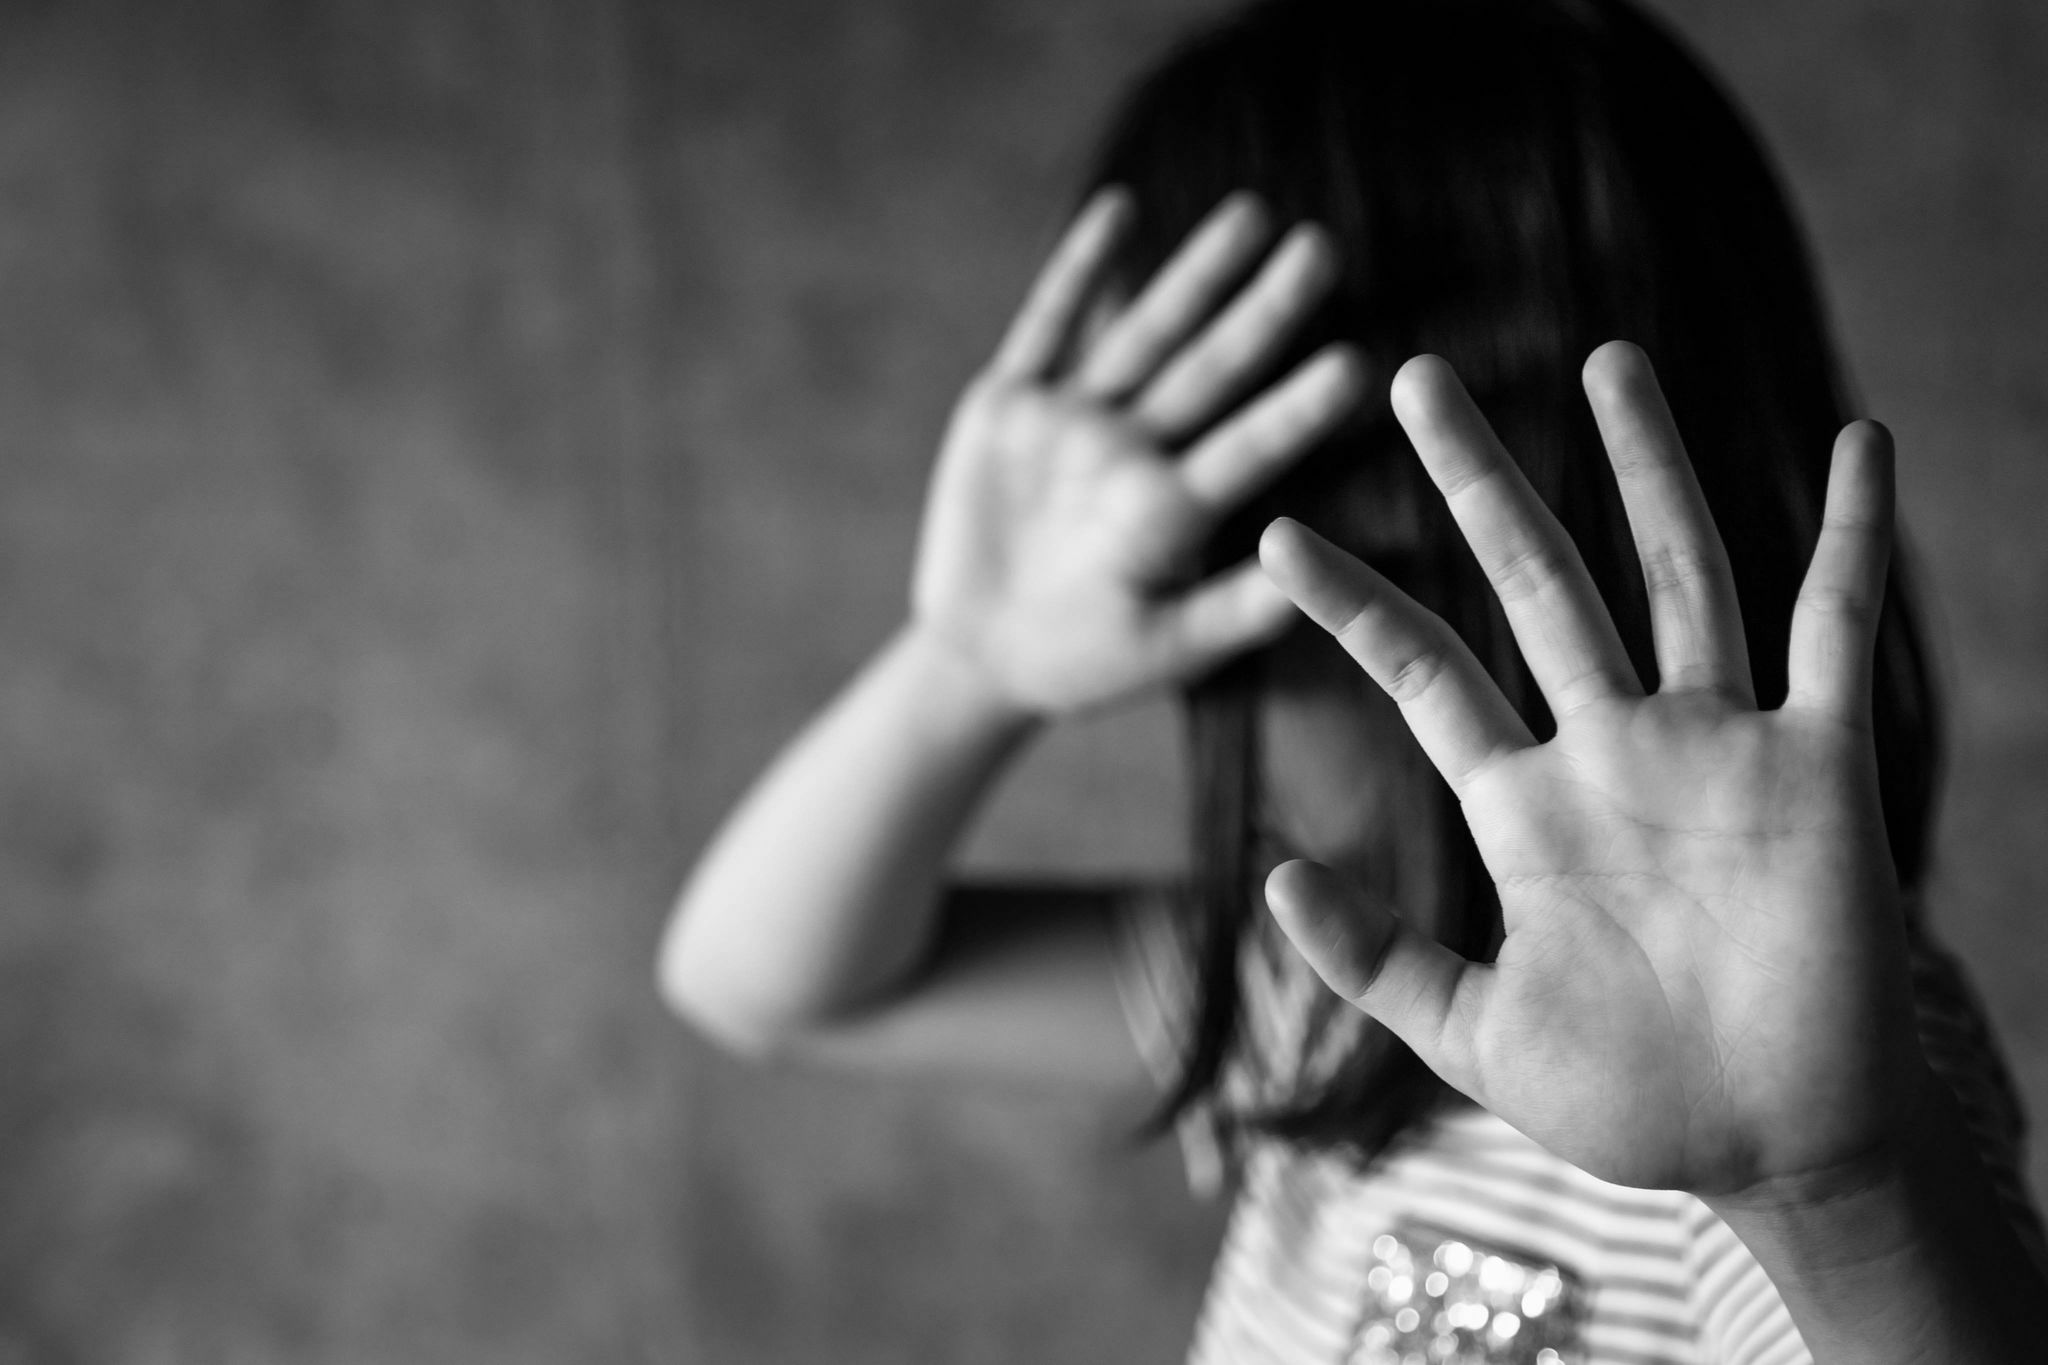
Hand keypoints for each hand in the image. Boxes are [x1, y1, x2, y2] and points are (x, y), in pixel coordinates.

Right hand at [911, 188, 1364, 716]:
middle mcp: (1132, 450)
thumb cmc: (1087, 660)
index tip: (1357, 363)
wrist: (983, 653)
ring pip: (1142, 332)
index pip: (1247, 449)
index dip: (1296, 408)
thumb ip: (1231, 615)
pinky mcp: (1009, 405)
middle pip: (1207, 368)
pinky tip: (1121, 209)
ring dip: (1192, 273)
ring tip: (1250, 214)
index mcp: (1173, 510)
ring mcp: (1073, 421)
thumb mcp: (1162, 649)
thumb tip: (1308, 582)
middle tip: (1321, 247)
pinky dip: (1079, 269)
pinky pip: (1047, 325)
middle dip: (1262, 310)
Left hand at [1258, 343, 1929, 1200]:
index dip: (1351, 604)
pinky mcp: (1821, 768)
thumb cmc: (1631, 1103)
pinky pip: (1838, 629)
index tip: (1273, 538)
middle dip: (1476, 478)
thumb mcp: (1474, 1035)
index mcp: (1526, 807)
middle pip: (1534, 579)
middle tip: (1414, 375)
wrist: (1777, 1150)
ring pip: (1676, 571)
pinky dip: (1854, 539)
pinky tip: (1858, 442)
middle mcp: (1614, 750)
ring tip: (1606, 359)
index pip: (1423, 674)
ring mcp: (1717, 747)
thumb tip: (1272, 880)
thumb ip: (1374, 961)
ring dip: (1645, 465)